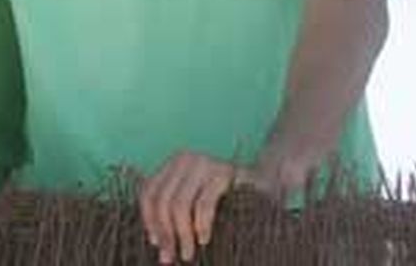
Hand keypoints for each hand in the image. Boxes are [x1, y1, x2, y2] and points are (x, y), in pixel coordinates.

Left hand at [138, 150, 260, 263]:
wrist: (266, 182)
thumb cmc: (228, 199)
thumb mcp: (194, 202)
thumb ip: (175, 213)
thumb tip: (157, 243)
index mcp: (173, 165)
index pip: (148, 193)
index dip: (149, 220)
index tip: (155, 243)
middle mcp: (185, 159)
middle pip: (162, 201)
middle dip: (165, 233)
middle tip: (170, 257)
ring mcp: (205, 164)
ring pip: (179, 204)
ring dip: (181, 235)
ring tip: (187, 254)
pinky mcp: (224, 173)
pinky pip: (203, 204)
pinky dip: (200, 225)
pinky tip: (203, 240)